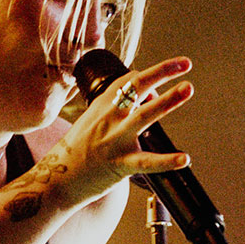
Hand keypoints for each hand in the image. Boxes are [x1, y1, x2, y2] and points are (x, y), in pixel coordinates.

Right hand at [42, 58, 194, 211]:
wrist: (57, 179)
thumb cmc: (78, 150)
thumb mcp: (92, 120)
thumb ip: (117, 106)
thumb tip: (148, 94)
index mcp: (103, 105)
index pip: (129, 80)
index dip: (149, 77)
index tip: (159, 85)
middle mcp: (109, 117)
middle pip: (137, 86)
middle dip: (162, 72)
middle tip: (185, 63)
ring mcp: (115, 140)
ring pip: (144, 115)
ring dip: (167, 100)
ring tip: (188, 88)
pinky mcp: (120, 164)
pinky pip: (147, 162)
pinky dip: (166, 161)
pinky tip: (184, 159)